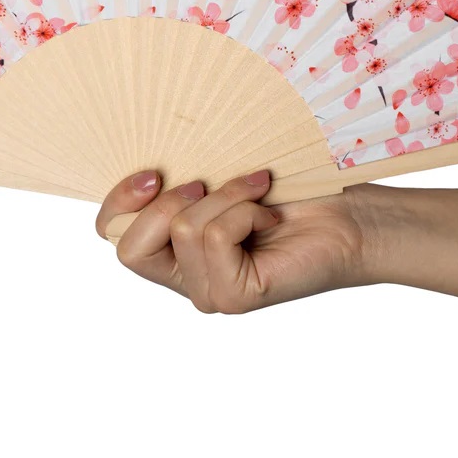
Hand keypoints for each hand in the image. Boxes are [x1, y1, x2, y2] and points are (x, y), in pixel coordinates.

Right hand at [95, 169, 371, 312]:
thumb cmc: (290, 192)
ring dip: (225, 196)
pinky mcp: (235, 296)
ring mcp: (208, 293)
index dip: (118, 201)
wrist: (347, 216)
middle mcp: (184, 278)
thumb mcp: (220, 176)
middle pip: (129, 246)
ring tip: (258, 195)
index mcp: (170, 247)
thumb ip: (180, 179)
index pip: (110, 234)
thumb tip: (147, 161)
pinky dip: (244, 210)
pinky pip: (215, 237)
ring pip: (182, 229)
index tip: (152, 172)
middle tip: (205, 183)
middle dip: (165, 202)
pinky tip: (270, 216)